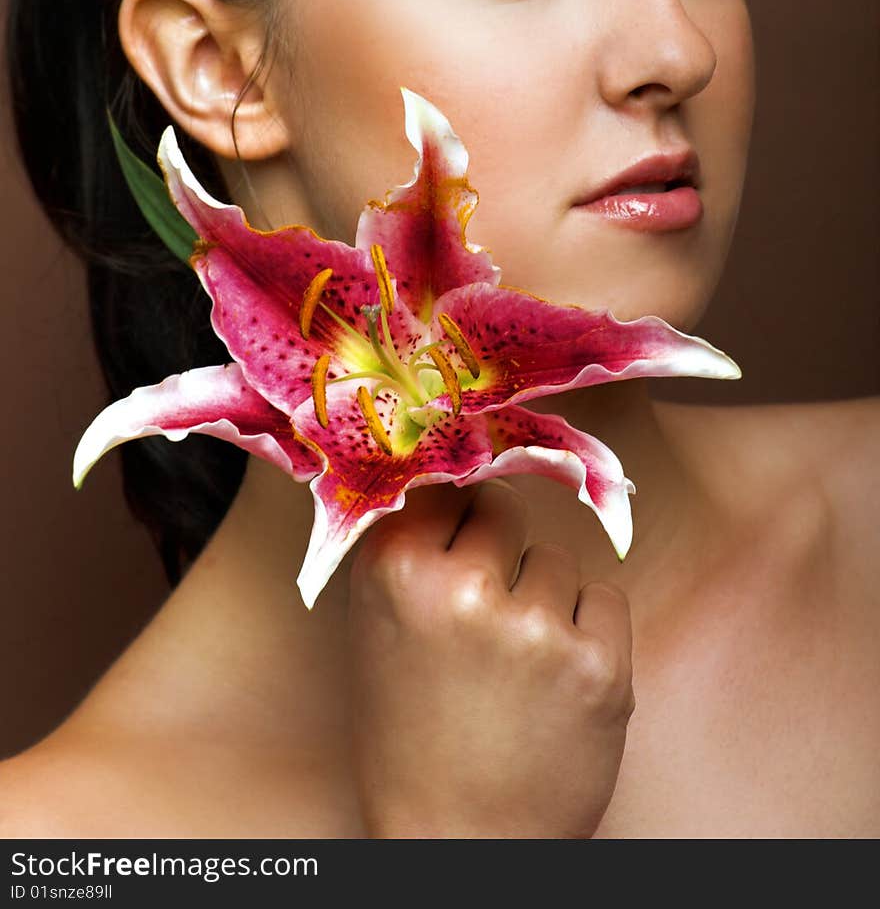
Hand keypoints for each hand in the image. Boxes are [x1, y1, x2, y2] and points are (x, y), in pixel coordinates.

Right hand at [346, 479, 634, 837]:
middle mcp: (464, 590)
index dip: (457, 512)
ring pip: (558, 559)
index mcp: (396, 572)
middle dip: (503, 550)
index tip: (461, 535)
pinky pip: (607, 599)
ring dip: (547, 598)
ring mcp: (536, 628)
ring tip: (517, 665)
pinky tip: (557, 678)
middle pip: (507, 509)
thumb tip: (456, 470)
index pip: (446, 481)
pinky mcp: (599, 667)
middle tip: (490, 609)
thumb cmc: (413, 736)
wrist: (459, 845)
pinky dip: (591, 631)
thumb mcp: (381, 629)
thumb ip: (413, 551)